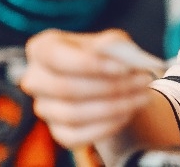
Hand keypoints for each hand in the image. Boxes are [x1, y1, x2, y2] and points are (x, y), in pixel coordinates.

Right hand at [19, 28, 154, 147]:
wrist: (112, 81)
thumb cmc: (108, 56)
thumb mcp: (113, 42)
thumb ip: (114, 45)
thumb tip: (118, 57)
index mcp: (42, 48)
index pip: (56, 57)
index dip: (90, 64)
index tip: (123, 68)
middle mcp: (35, 79)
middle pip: (65, 88)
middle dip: (109, 86)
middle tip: (143, 81)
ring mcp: (44, 108)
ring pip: (73, 114)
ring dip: (114, 107)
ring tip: (143, 96)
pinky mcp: (58, 132)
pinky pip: (77, 137)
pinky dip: (106, 126)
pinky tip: (128, 113)